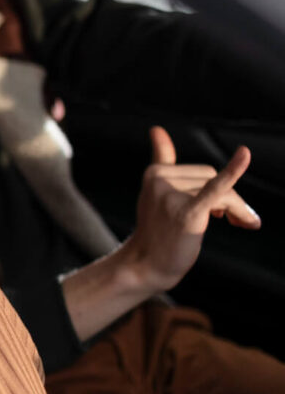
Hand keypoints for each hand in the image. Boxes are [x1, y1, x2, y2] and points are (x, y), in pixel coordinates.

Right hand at [122, 126, 260, 292]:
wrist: (148, 265)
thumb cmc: (157, 229)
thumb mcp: (157, 191)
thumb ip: (161, 158)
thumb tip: (156, 128)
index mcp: (155, 172)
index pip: (202, 172)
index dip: (216, 188)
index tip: (217, 212)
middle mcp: (161, 180)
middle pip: (214, 178)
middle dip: (229, 200)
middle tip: (235, 221)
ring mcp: (172, 196)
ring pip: (223, 192)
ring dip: (237, 209)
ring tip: (241, 225)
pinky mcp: (187, 212)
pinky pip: (215, 188)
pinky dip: (233, 171)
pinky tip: (244, 154)